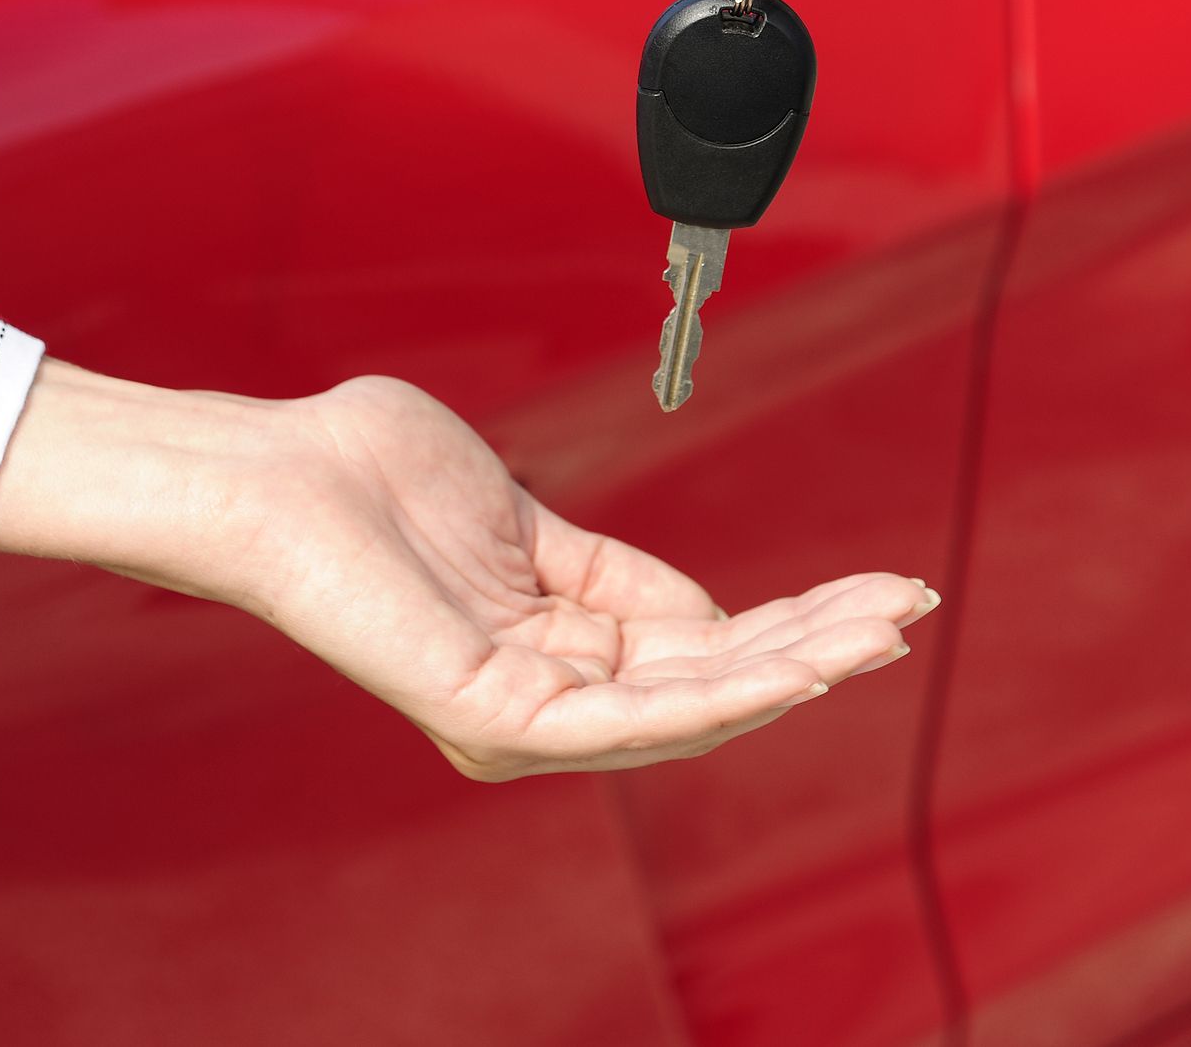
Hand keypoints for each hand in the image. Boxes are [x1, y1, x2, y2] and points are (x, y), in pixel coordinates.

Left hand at [0, 360, 936, 779]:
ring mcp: (519, 718)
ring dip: (799, 667)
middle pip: (711, 688)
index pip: (697, 655)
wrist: (279, 472)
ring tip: (884, 630)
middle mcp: (539, 703)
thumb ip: (615, 576)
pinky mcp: (497, 716)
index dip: (793, 624)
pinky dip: (729, 689)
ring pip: (691, 708)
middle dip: (820, 647)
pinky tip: (799, 659)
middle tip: (911, 606)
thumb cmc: (371, 475)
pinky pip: (635, 714)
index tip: (878, 588)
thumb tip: (711, 615)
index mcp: (547, 658)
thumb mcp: (529, 520)